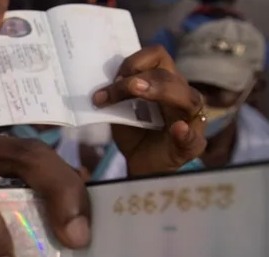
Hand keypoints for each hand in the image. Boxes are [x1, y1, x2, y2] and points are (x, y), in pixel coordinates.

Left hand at [92, 46, 206, 176]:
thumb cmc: (134, 133)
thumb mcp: (119, 111)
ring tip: (139, 92)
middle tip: (112, 91)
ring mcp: (191, 120)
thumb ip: (116, 95)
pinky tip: (177, 129)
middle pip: (168, 76)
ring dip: (161, 92)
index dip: (135, 61)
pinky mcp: (191, 145)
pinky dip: (186, 132)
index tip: (113, 77)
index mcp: (164, 83)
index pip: (158, 56)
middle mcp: (181, 96)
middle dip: (136, 81)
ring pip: (188, 98)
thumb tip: (98, 81)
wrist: (139, 164)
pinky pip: (194, 137)